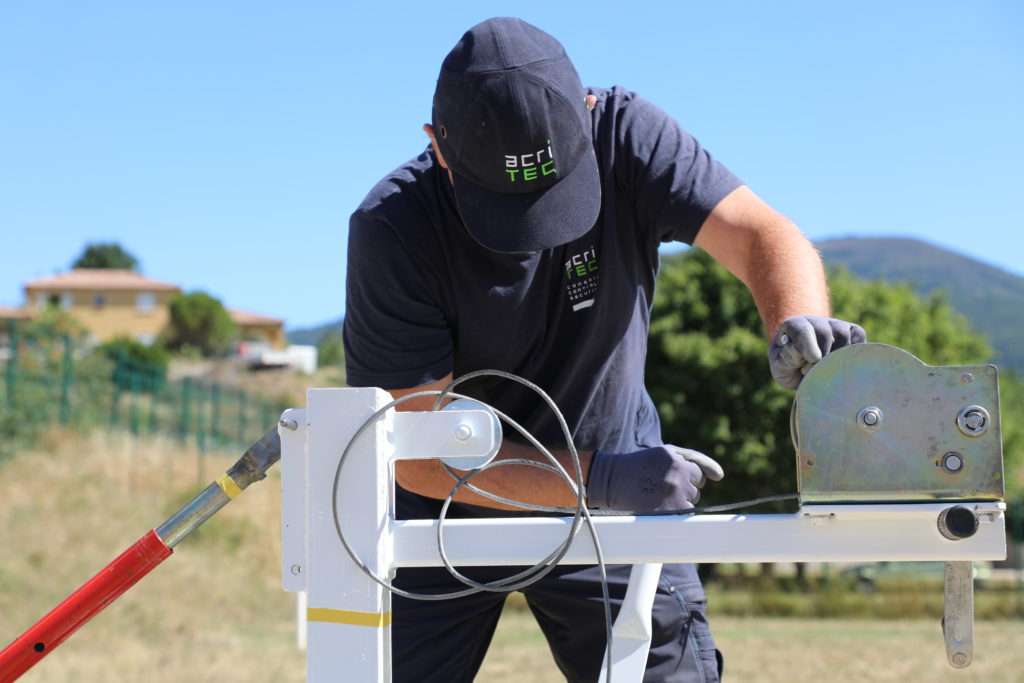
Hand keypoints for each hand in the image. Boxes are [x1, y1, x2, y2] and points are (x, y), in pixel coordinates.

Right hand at [586, 445, 723, 512]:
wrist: (610, 480)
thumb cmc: (639, 465)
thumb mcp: (664, 452)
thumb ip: (693, 459)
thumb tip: (719, 476)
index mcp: (676, 458)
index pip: (698, 474)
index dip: (685, 479)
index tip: (669, 481)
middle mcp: (677, 473)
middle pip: (696, 490)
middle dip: (682, 490)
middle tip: (659, 488)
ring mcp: (674, 493)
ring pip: (691, 503)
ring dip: (678, 502)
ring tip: (656, 497)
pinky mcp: (668, 510)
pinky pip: (683, 515)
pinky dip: (674, 514)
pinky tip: (657, 507)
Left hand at [769, 315, 866, 389]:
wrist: (800, 369)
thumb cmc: (788, 368)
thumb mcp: (780, 366)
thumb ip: (788, 359)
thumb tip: (813, 355)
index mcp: (792, 326)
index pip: (802, 329)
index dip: (808, 347)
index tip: (810, 363)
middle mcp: (814, 321)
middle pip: (824, 332)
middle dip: (822, 356)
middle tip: (813, 372)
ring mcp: (833, 325)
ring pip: (842, 334)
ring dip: (837, 356)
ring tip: (826, 370)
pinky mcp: (851, 332)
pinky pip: (859, 337)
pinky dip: (854, 352)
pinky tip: (842, 365)